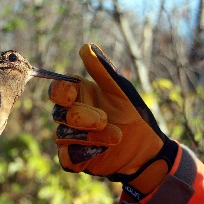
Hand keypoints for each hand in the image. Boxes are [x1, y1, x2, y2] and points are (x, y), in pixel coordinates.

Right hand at [48, 44, 177, 200]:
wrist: (146, 148)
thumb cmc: (134, 114)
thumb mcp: (121, 91)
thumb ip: (103, 71)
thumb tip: (86, 46)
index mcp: (78, 95)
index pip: (57, 90)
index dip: (60, 92)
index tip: (73, 94)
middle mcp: (70, 114)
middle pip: (58, 113)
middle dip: (81, 117)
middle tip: (105, 119)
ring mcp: (70, 137)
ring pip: (62, 134)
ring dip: (90, 136)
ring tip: (116, 137)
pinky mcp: (73, 158)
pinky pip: (66, 156)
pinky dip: (82, 153)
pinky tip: (101, 151)